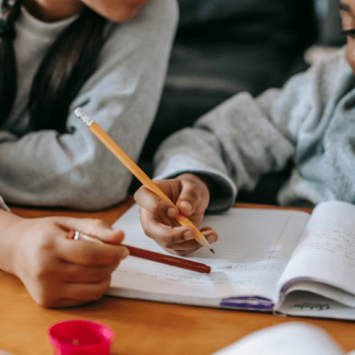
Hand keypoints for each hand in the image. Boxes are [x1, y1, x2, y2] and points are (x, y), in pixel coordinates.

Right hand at [3, 216, 128, 307]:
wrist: (17, 249)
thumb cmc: (46, 233)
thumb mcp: (70, 222)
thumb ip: (96, 227)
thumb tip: (120, 237)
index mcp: (50, 245)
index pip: (90, 254)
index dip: (113, 253)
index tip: (124, 250)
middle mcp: (45, 269)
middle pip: (94, 273)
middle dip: (113, 264)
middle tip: (116, 255)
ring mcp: (46, 288)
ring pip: (93, 289)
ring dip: (107, 277)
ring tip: (105, 265)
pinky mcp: (48, 301)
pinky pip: (84, 299)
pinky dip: (95, 287)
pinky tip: (92, 275)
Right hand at [134, 173, 217, 254]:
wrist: (192, 201)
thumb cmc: (187, 191)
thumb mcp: (192, 187)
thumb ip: (189, 195)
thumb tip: (184, 208)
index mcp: (149, 194)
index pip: (143, 199)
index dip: (156, 206)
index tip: (175, 210)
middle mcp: (149, 214)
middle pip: (151, 229)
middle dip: (172, 235)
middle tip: (193, 232)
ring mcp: (157, 230)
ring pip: (168, 243)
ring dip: (190, 243)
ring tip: (211, 234)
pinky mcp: (168, 242)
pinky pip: (179, 249)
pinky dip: (195, 245)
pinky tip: (206, 235)